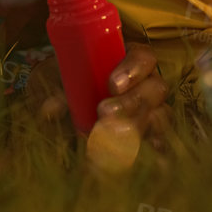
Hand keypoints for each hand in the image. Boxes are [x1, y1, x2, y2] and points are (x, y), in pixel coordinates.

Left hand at [31, 42, 170, 152]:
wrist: (61, 116)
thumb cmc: (62, 88)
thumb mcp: (54, 83)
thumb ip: (54, 92)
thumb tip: (51, 109)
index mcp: (127, 60)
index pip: (143, 57)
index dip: (133, 69)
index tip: (112, 86)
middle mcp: (145, 84)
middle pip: (155, 88)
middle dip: (131, 102)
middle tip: (104, 113)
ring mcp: (150, 112)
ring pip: (161, 116)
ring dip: (138, 126)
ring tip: (112, 137)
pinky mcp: (148, 137)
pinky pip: (161, 142)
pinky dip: (155, 147)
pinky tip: (147, 153)